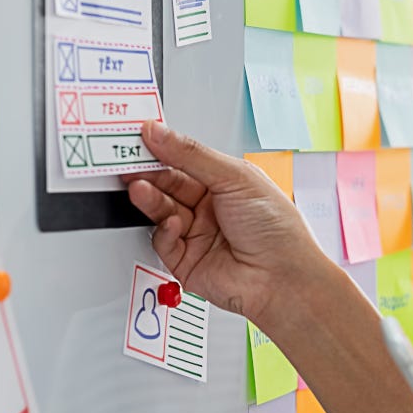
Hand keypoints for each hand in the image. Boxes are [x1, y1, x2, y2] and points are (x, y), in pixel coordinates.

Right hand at [120, 121, 332, 324]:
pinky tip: (175, 224)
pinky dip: (165, 232)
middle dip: (149, 175)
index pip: (184, 161)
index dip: (162, 150)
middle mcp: (209, 208)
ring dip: (150, 199)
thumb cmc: (276, 229)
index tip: (141, 138)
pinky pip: (163, 242)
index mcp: (225, 183)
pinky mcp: (186, 261)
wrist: (281, 278)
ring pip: (162, 211)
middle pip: (168, 185)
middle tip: (130, 164)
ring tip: (140, 189)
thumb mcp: (234, 178)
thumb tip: (160, 133)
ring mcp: (197, 234)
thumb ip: (191, 155)